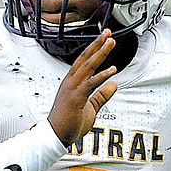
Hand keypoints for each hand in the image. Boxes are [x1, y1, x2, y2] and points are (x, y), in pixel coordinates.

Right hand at [48, 29, 117, 145]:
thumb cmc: (69, 124)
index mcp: (72, 83)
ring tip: (110, 42)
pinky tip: (112, 70)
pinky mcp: (75, 98)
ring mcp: (71, 89)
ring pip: (87, 66)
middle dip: (97, 44)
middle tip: (107, 33)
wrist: (56, 137)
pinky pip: (90, 84)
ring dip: (100, 53)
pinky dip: (101, 76)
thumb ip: (102, 95)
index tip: (104, 38)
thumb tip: (114, 84)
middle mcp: (70, 82)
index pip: (84, 61)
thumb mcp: (91, 107)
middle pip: (85, 58)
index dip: (94, 49)